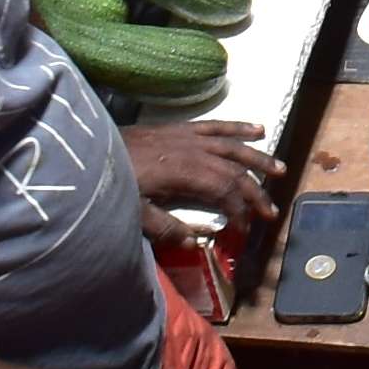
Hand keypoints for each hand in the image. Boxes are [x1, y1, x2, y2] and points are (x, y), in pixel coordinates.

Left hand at [124, 119, 279, 246]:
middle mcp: (193, 151)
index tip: (246, 229)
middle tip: (271, 211)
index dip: (239, 211)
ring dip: (258, 158)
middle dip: (255, 192)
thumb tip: (195, 243)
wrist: (89, 148)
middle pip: (234, 170)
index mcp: (184, 173)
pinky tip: (259, 129)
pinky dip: (239, 127)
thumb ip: (165, 227)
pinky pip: (217, 125)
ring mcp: (189, 136)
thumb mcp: (134, 212)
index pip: (224, 191)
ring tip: (280, 171)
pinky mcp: (182, 127)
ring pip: (233, 146)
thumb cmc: (112, 183)